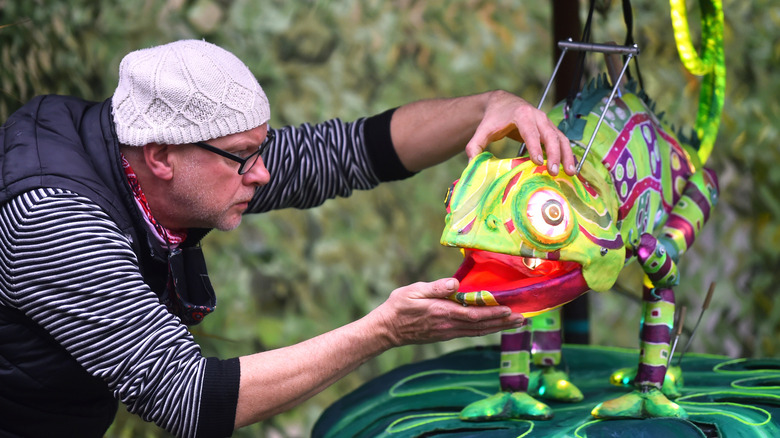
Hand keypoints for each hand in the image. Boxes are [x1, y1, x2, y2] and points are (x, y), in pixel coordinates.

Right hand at [371, 278, 524, 346]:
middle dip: (503, 322)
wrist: (387, 329)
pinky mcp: (446, 334)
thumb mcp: (413, 291)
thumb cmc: (398, 307)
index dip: (492, 313)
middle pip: (481, 326)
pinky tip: (494, 326)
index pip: (473, 314)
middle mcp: (449, 325)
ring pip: (478, 331)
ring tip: (516, 323)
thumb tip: (455, 283)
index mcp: (442, 312)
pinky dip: (486, 329)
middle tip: (523, 319)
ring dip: (498, 327)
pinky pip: (471, 332)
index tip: (508, 310)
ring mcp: (448, 332)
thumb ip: (435, 287)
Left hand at [464, 90, 575, 175]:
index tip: (538, 162)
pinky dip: (568, 154)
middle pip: (550, 135)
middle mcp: (538, 117)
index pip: (530, 131)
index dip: (534, 146)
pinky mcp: (551, 130)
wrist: (503, 103)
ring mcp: (547, 123)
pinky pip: (563, 141)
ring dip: (567, 155)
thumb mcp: (482, 130)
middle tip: (554, 172)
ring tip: (571, 172)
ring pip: (561, 138)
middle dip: (554, 154)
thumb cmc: (493, 119)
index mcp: (522, 115)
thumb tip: (472, 163)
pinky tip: (571, 168)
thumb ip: (475, 145)